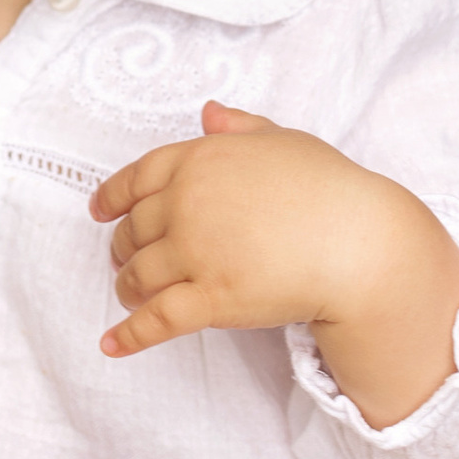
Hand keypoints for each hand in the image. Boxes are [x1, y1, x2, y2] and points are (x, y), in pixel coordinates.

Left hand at [90, 103, 458, 428]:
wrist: (359, 242)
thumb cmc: (329, 188)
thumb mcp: (283, 140)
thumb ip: (240, 127)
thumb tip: (208, 113)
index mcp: (201, 161)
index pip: (138, 178)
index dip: (112, 196)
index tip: (100, 211)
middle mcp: (189, 204)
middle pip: (134, 230)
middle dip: (124, 247)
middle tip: (126, 260)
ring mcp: (197, 253)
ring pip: (139, 275)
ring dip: (127, 288)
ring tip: (130, 296)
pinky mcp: (211, 299)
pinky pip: (157, 320)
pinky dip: (129, 335)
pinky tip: (111, 345)